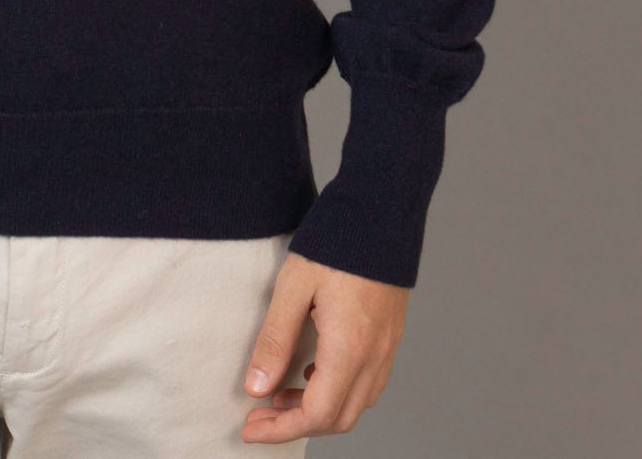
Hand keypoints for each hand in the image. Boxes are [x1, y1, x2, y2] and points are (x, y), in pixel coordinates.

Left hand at [240, 250, 408, 441]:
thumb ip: (275, 340)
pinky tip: (313, 372)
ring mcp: (386, 348)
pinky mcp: (389, 336)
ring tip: (281, 394)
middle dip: (296, 424)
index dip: (281, 429)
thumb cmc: (336, 242)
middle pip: (338, 419)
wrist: (381, 212)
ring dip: (318, 410)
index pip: (316, 414)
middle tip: (260, 414)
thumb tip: (256, 388)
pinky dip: (338, 392)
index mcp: (349, 349)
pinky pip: (367, 384)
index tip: (251, 428)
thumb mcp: (293, 287)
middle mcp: (374, 357)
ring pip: (355, 405)